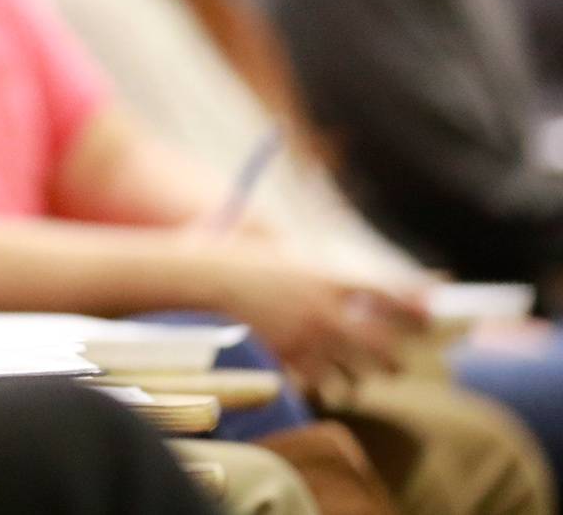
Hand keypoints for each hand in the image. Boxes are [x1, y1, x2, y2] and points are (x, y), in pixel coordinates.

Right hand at [208, 248, 427, 386]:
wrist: (211, 277)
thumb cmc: (251, 259)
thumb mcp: (295, 253)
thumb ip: (330, 272)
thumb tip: (367, 287)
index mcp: (330, 280)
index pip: (390, 296)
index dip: (416, 307)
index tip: (428, 315)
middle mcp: (326, 311)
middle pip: (383, 346)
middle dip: (396, 359)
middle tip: (397, 363)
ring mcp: (308, 337)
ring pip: (357, 372)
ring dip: (365, 376)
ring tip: (365, 376)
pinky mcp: (289, 357)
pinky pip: (324, 383)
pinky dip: (331, 386)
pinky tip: (330, 384)